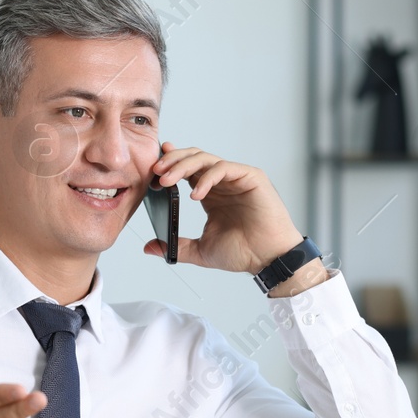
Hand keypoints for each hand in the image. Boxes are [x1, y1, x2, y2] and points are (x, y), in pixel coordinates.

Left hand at [143, 143, 309, 275]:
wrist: (268, 259)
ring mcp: (237, 178)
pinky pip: (224, 168)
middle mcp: (223, 182)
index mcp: (211, 194)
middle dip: (172, 161)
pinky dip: (207, 177)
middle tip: (155, 172)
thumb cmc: (243, 253)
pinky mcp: (251, 177)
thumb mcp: (201, 251)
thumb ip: (176, 247)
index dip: (170, 164)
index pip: (188, 169)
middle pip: (194, 158)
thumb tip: (149, 247)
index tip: (152, 169)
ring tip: (168, 180)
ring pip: (206, 159)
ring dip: (183, 166)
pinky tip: (195, 193)